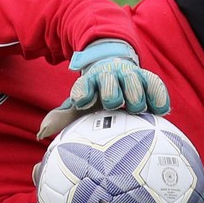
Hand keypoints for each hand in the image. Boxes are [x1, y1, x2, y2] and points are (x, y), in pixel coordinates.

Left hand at [36, 39, 170, 138]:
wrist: (118, 70)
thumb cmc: (97, 97)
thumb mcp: (80, 104)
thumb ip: (63, 118)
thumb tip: (42, 133)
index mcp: (90, 82)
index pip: (83, 86)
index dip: (83, 93)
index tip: (84, 102)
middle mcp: (110, 76)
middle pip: (109, 83)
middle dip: (111, 94)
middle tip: (115, 105)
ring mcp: (130, 76)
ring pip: (133, 82)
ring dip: (134, 96)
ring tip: (136, 109)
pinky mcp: (149, 79)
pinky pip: (157, 85)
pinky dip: (158, 97)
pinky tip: (161, 111)